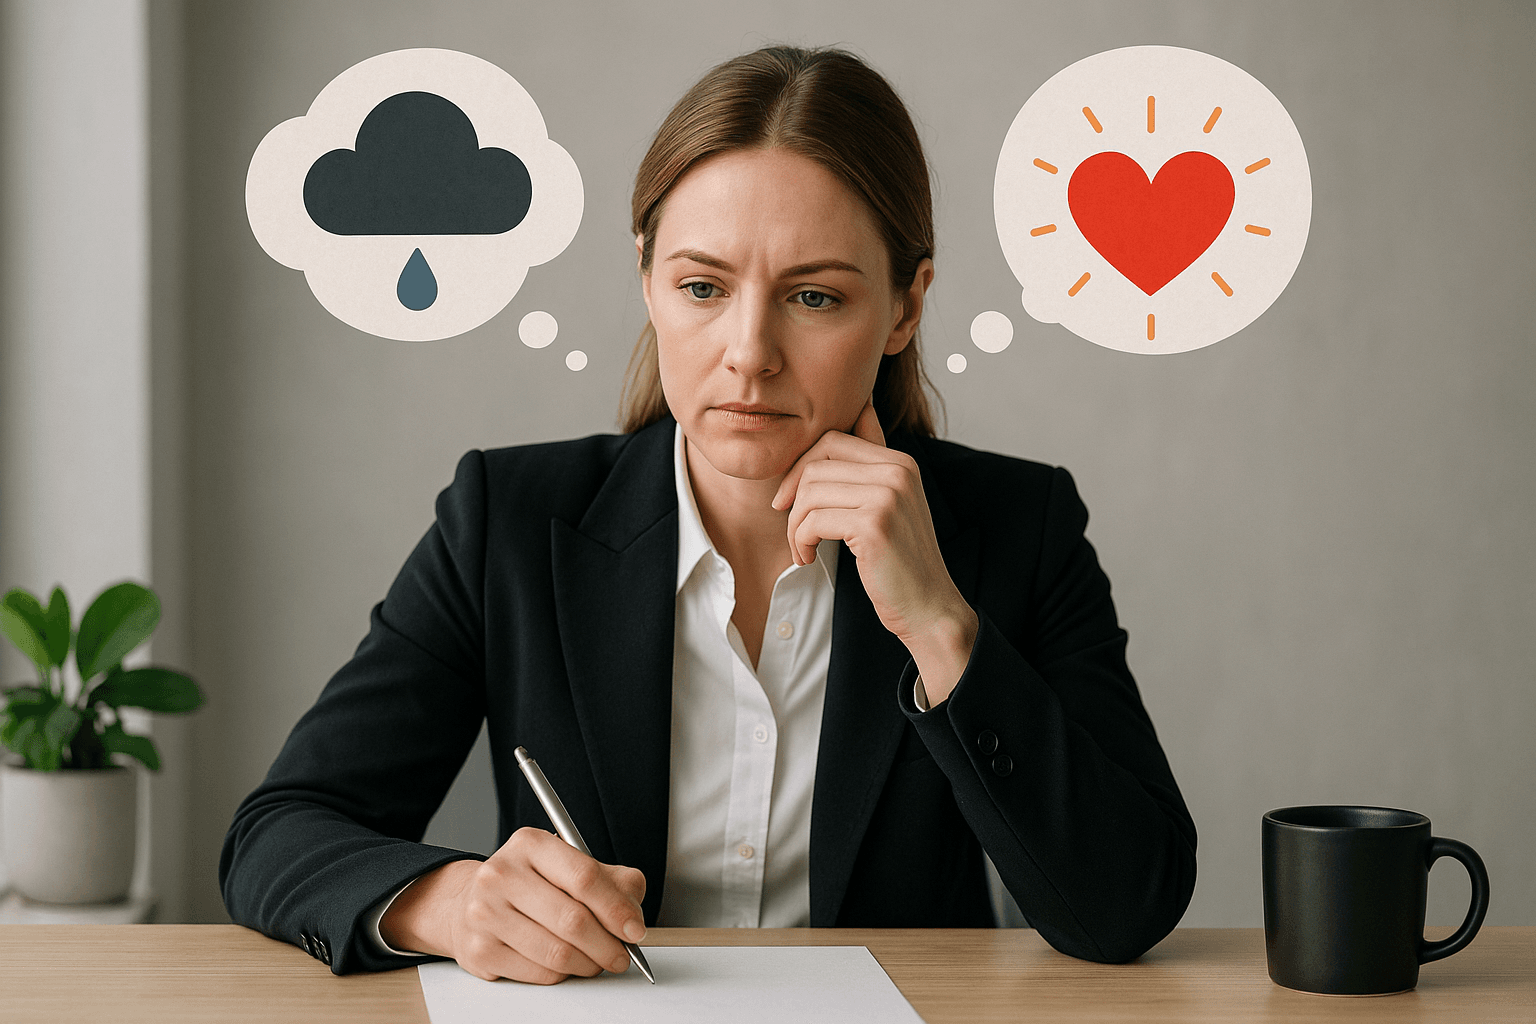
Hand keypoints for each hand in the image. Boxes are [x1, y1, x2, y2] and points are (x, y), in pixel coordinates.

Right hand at [379, 826, 646, 983]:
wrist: (469, 903)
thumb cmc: (530, 885)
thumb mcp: (569, 866)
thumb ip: (611, 880)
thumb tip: (633, 914)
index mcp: (530, 844)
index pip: (585, 877)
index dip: (617, 909)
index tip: (635, 929)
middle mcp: (502, 874)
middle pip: (572, 920)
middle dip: (608, 945)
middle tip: (621, 955)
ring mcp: (486, 913)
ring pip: (557, 953)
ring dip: (588, 964)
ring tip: (597, 960)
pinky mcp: (480, 950)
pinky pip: (539, 973)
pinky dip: (563, 975)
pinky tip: (566, 964)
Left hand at [772, 400, 977, 702]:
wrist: (929, 607)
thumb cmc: (899, 562)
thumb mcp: (886, 506)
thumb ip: (869, 467)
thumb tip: (863, 411)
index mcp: (900, 462)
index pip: (831, 441)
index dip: (800, 468)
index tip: (788, 501)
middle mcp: (897, 472)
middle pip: (816, 465)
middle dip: (793, 500)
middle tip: (794, 532)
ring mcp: (887, 496)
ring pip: (809, 493)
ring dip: (795, 527)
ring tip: (802, 550)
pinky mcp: (873, 525)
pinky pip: (813, 521)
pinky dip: (801, 542)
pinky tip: (808, 559)